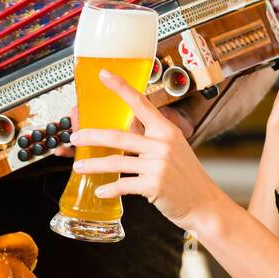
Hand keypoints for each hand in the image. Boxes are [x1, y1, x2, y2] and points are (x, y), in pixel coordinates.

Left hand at [67, 70, 226, 232]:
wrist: (204, 202)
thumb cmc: (186, 176)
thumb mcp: (173, 148)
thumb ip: (151, 138)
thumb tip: (124, 131)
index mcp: (166, 131)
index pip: (140, 103)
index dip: (120, 87)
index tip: (104, 75)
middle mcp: (162, 145)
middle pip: (118, 136)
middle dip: (91, 136)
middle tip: (74, 138)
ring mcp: (158, 165)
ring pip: (116, 162)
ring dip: (93, 165)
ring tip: (79, 167)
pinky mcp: (154, 185)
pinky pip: (124, 185)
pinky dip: (109, 188)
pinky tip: (100, 190)